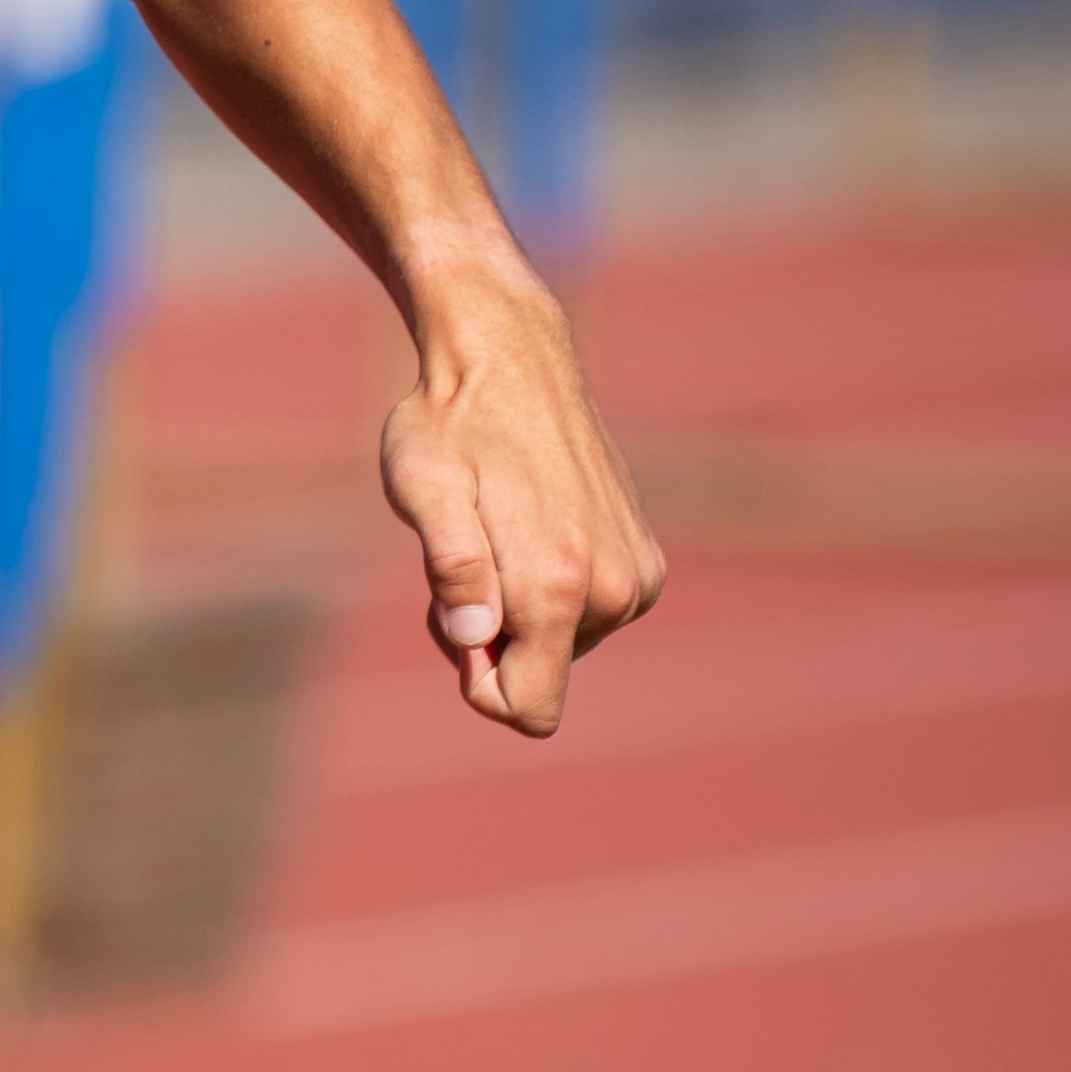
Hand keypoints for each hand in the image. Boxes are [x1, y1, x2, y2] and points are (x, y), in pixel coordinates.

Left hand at [381, 279, 664, 735]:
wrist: (512, 361)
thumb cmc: (450, 427)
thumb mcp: (424, 492)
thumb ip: (451, 566)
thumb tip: (475, 636)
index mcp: (560, 586)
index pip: (530, 710)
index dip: (479, 686)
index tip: (453, 622)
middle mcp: (615, 591)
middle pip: (539, 675)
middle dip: (491, 639)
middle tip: (466, 558)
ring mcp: (638, 577)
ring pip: (562, 646)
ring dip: (517, 611)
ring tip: (495, 535)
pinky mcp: (646, 563)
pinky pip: (588, 615)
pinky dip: (549, 590)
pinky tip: (527, 528)